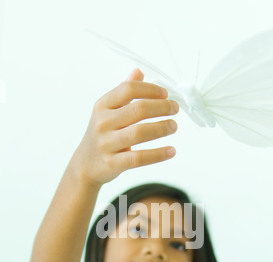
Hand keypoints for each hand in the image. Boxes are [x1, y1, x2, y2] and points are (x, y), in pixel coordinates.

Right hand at [71, 68, 178, 187]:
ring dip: (161, 128)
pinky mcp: (112, 163)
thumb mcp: (107, 112)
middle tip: (175, 109)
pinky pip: (139, 158)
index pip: (128, 90)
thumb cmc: (101, 136)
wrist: (85, 166)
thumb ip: (123, 93)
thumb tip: (138, 72)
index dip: (150, 90)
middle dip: (161, 107)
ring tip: (173, 126)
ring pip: (139, 133)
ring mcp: (106, 144)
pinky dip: (158, 154)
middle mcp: (103, 123)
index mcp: (102, 106)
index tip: (165, 94)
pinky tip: (171, 151)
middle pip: (138, 110)